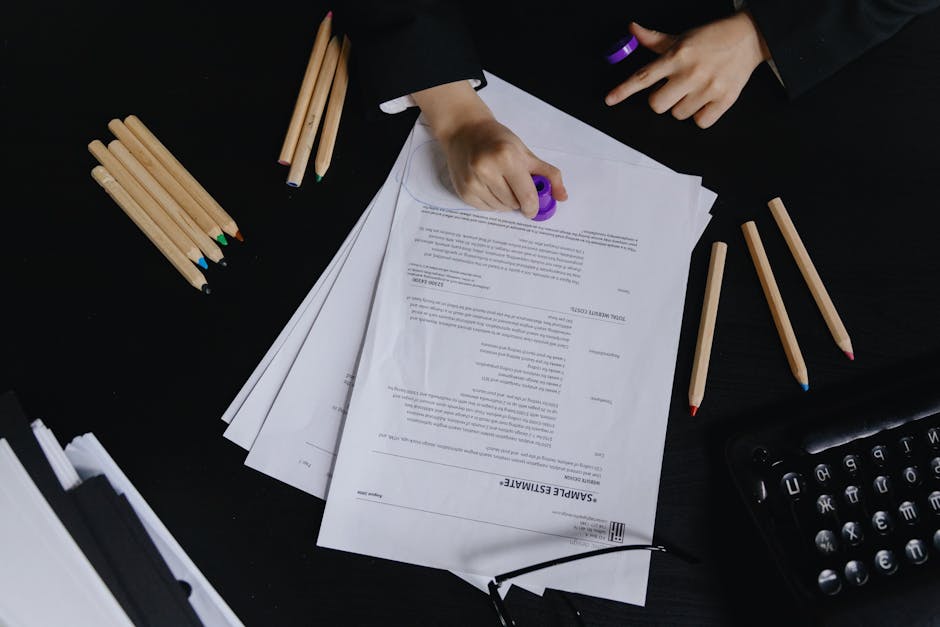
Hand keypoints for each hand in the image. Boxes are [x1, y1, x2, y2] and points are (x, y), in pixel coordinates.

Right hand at [413, 81, 566, 216]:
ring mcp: (473, 182)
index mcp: (506, 157)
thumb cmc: (498, 140)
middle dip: (519, 201)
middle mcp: (486, 170)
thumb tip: (562, 196)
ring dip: (506, 202)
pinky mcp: (464, 191)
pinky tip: (489, 186)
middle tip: (515, 185)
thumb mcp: (526, 153)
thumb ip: (548, 174)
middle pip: (513, 204)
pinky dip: (492, 203)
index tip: (534, 208)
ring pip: (500, 208)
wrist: (464, 132)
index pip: (527, 196)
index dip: (534, 207)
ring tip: (501, 183)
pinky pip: (486, 209)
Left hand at [605, 12, 771, 127]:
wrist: (749, 37)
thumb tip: (632, 30)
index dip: (624, 90)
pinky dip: (701, 115)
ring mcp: (708, 88)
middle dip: (661, 99)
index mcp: (677, 56)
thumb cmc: (712, 38)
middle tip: (673, 88)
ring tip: (694, 90)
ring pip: (678, 115)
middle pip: (657, 105)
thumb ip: (655, 40)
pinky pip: (700, 123)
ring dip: (682, 107)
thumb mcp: (682, 37)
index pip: (643, 76)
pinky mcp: (724, 100)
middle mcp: (691, 73)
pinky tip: (706, 99)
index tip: (610, 100)